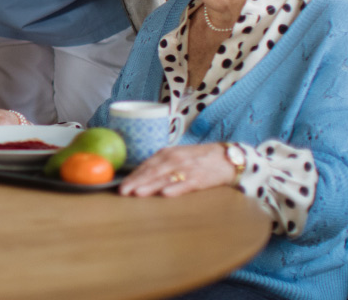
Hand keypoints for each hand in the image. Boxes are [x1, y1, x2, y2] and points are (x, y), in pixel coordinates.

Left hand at [118, 144, 234, 197]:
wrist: (226, 158)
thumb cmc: (198, 159)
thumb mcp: (177, 157)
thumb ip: (160, 165)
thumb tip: (139, 177)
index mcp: (167, 153)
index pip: (146, 165)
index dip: (132, 176)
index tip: (120, 185)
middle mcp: (174, 159)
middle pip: (152, 172)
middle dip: (136, 182)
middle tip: (122, 191)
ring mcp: (187, 168)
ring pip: (165, 178)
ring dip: (150, 185)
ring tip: (137, 193)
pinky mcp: (199, 178)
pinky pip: (185, 184)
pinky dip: (175, 188)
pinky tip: (165, 194)